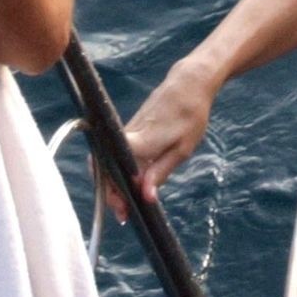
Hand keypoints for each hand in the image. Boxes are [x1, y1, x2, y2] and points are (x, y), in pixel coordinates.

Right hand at [108, 63, 215, 219]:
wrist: (188, 84)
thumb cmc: (190, 116)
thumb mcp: (181, 150)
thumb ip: (161, 172)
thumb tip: (145, 197)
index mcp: (141, 142)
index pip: (115, 169)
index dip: (115, 192)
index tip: (123, 210)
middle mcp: (127, 136)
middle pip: (106, 169)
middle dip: (110, 193)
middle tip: (123, 213)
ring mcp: (125, 132)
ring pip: (109, 163)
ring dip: (113, 184)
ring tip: (125, 204)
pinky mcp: (128, 130)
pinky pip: (118, 154)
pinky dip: (119, 171)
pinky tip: (130, 185)